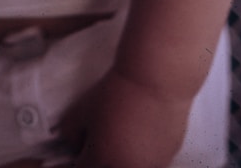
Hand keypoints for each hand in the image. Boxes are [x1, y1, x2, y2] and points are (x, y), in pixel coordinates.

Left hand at [53, 67, 190, 167]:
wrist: (155, 80)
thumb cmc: (116, 92)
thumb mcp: (83, 107)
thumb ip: (71, 130)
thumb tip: (73, 141)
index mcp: (102, 159)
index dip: (80, 154)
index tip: (82, 143)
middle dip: (102, 158)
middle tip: (103, 137)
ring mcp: (150, 165)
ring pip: (131, 166)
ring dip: (124, 157)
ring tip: (124, 132)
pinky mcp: (169, 156)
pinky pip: (150, 160)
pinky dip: (144, 151)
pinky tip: (143, 130)